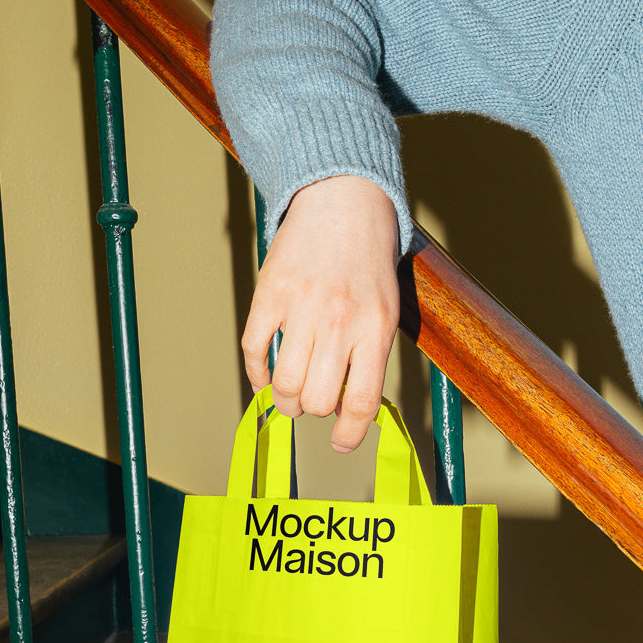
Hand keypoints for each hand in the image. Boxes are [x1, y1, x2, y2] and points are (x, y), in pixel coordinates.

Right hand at [242, 175, 399, 450]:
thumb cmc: (368, 259)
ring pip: (285, 383)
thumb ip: (370, 354)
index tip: (342, 443)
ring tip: (290, 394)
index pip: (360, 401)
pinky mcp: (270, 294)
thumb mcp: (386, 308)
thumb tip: (350, 408)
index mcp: (375, 328)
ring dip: (285, 398)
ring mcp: (302, 307)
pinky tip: (265, 376)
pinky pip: (255, 349)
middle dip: (314, 410)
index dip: (350, 433)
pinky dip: (257, 372)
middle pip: (318, 398)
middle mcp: (339, 321)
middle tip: (313, 401)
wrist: (343, 200)